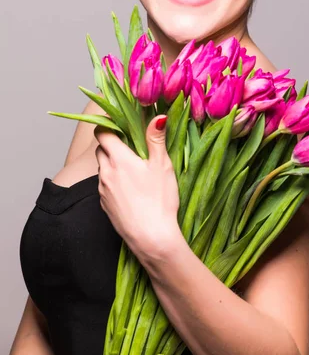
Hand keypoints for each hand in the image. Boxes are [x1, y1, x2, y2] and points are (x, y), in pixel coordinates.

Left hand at [94, 115, 180, 259]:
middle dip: (112, 144)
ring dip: (113, 164)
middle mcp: (106, 173)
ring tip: (133, 169)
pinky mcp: (105, 206)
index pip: (102, 132)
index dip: (108, 124)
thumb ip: (156, 139)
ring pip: (102, 168)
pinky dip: (113, 182)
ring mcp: (103, 190)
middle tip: (131, 146)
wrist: (151, 237)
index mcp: (118, 159)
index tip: (120, 124)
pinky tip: (131, 189)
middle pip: (101, 150)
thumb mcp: (162, 165)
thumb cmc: (159, 200)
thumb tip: (158, 116)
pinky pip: (105, 186)